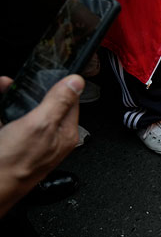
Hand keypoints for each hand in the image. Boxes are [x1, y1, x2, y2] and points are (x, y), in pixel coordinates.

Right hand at [0, 75, 83, 216]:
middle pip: (48, 104)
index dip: (58, 84)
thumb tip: (77, 82)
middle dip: (32, 89)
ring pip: (29, 111)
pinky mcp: (16, 144)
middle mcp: (53, 138)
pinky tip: (2, 102)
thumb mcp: (40, 125)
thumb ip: (59, 102)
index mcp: (66, 133)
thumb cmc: (14, 163)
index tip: (45, 73)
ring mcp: (33, 141)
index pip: (72, 100)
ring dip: (17, 97)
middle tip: (16, 82)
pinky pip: (14, 121)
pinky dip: (7, 110)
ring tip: (6, 87)